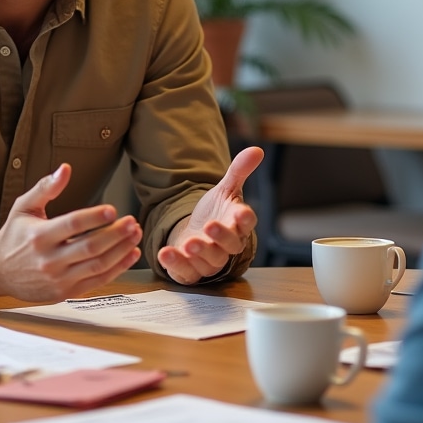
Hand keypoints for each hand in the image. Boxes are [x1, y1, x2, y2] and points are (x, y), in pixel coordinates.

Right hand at [0, 163, 141, 300]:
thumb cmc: (14, 236)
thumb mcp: (24, 207)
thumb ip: (46, 188)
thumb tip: (65, 169)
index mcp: (39, 236)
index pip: (72, 225)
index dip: (94, 217)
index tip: (112, 209)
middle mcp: (48, 260)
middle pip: (89, 247)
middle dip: (115, 235)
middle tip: (132, 222)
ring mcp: (58, 279)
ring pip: (97, 266)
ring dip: (120, 251)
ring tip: (135, 235)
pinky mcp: (65, 292)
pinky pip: (97, 281)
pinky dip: (117, 269)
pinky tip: (130, 254)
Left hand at [156, 146, 261, 284]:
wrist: (194, 234)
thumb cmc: (214, 214)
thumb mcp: (224, 190)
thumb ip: (239, 171)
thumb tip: (257, 150)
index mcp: (238, 224)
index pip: (247, 222)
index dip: (245, 218)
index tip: (241, 211)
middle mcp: (227, 245)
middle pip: (229, 245)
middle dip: (220, 237)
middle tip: (210, 226)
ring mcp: (209, 260)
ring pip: (209, 260)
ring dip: (199, 252)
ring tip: (188, 243)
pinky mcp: (192, 271)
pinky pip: (187, 272)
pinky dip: (176, 264)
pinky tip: (165, 253)